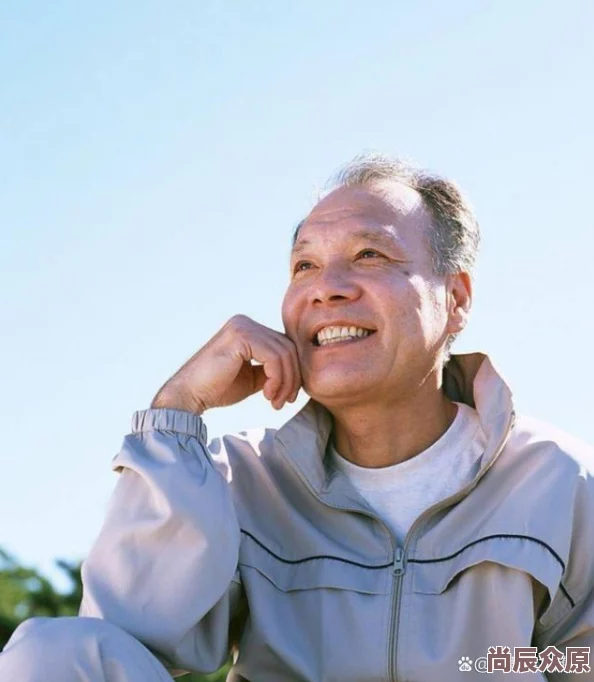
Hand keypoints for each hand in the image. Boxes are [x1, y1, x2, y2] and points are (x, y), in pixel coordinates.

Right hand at [151, 315, 301, 413]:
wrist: (189, 395)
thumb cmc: (217, 388)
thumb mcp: (252, 377)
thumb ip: (272, 370)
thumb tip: (297, 373)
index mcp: (248, 329)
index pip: (284, 346)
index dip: (292, 372)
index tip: (286, 397)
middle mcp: (245, 322)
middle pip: (288, 348)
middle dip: (292, 378)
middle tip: (283, 402)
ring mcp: (242, 326)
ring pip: (284, 353)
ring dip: (285, 382)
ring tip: (274, 402)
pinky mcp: (240, 336)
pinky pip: (273, 357)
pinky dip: (277, 379)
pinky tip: (266, 395)